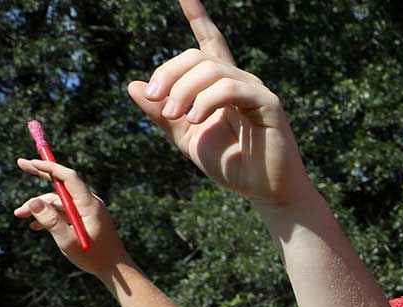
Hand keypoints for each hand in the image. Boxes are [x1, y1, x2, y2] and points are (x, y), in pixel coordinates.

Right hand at [12, 160, 132, 277]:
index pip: (68, 177)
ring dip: (38, 207)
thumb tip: (33, 202)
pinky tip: (34, 227)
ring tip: (18, 215)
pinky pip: (63, 212)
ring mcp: (87, 211)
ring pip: (58, 201)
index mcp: (88, 204)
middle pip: (62, 183)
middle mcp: (89, 203)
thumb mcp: (68, 241)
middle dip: (40, 174)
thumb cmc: (94, 257)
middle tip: (19, 163)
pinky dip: (49, 216)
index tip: (30, 161)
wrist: (114, 270)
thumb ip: (50, 221)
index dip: (49, 167)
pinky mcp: (85, 219)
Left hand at [128, 0, 313, 205]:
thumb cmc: (231, 165)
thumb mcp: (186, 139)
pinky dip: (207, 100)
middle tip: (157, 101)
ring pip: (211, 68)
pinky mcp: (268, 104)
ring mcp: (255, 90)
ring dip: (183, 89)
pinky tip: (196, 118)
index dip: (199, 17)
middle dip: (169, 73)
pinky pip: (231, 88)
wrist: (264, 192)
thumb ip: (161, 115)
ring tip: (174, 114)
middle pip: (197, 56)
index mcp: (219, 87)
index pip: (209, 43)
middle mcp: (238, 81)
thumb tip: (134, 85)